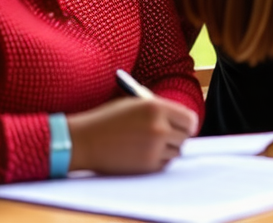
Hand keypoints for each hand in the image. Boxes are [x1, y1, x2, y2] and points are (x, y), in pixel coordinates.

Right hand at [66, 97, 197, 174]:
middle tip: (166, 137)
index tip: (184, 127)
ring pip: (176, 151)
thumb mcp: (134, 105)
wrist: (82, 141)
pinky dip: (157, 160)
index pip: (190, 118)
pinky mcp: (147, 166)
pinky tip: (140, 154)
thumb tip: (183, 121)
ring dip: (167, 149)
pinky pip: (164, 164)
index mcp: (156, 108)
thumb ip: (160, 111)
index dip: (187, 124)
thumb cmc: (106, 121)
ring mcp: (154, 148)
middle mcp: (159, 127)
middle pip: (185, 137)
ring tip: (147, 145)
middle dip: (177, 137)